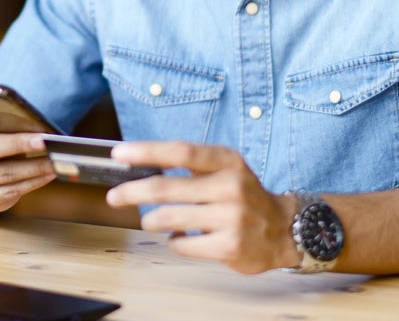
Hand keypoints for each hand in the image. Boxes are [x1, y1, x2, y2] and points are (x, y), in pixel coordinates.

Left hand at [105, 140, 299, 273]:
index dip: (146, 152)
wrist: (285, 229)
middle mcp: (230, 186)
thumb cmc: (243, 196)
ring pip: (168, 218)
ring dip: (152, 220)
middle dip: (132, 192)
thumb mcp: (226, 169)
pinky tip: (181, 236)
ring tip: (151, 221)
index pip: (181, 152)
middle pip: (166, 188)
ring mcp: (231, 218)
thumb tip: (141, 166)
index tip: (118, 154)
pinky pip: (181, 244)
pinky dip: (173, 241)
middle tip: (114, 196)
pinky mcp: (229, 246)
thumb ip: (191, 167)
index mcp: (226, 161)